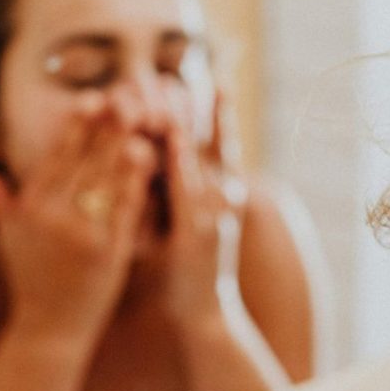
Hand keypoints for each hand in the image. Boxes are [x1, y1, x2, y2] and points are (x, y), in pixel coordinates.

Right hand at [0, 93, 157, 339]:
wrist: (51, 329)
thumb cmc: (29, 278)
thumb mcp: (8, 237)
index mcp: (32, 209)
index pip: (57, 159)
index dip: (76, 127)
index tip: (91, 98)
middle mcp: (56, 219)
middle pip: (86, 164)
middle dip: (106, 128)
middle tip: (125, 96)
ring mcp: (84, 236)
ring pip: (108, 183)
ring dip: (124, 148)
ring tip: (142, 121)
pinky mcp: (110, 253)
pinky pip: (126, 211)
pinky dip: (137, 184)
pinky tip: (151, 164)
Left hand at [147, 92, 248, 317]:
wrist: (206, 318)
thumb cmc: (190, 275)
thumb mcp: (191, 228)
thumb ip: (184, 198)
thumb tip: (164, 165)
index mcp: (223, 199)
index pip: (223, 148)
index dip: (222, 116)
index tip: (220, 81)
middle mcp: (225, 202)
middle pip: (221, 146)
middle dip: (220, 110)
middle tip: (217, 73)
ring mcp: (214, 216)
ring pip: (205, 160)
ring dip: (194, 123)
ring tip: (187, 89)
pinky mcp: (198, 232)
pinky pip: (187, 189)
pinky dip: (182, 160)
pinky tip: (173, 136)